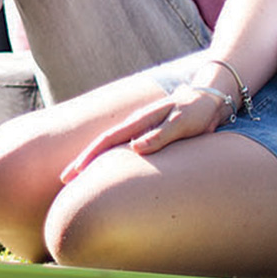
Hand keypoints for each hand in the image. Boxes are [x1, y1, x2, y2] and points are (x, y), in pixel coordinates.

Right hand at [60, 83, 229, 181]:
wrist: (211, 98)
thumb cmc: (198, 111)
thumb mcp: (182, 123)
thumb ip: (161, 135)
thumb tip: (135, 148)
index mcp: (141, 122)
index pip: (108, 140)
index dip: (90, 157)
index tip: (74, 172)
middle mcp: (137, 126)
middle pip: (104, 144)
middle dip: (84, 161)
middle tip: (65, 179)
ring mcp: (143, 131)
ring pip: (113, 148)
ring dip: (95, 162)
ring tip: (80, 178)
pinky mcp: (151, 137)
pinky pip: (125, 151)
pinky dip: (113, 161)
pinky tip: (110, 171)